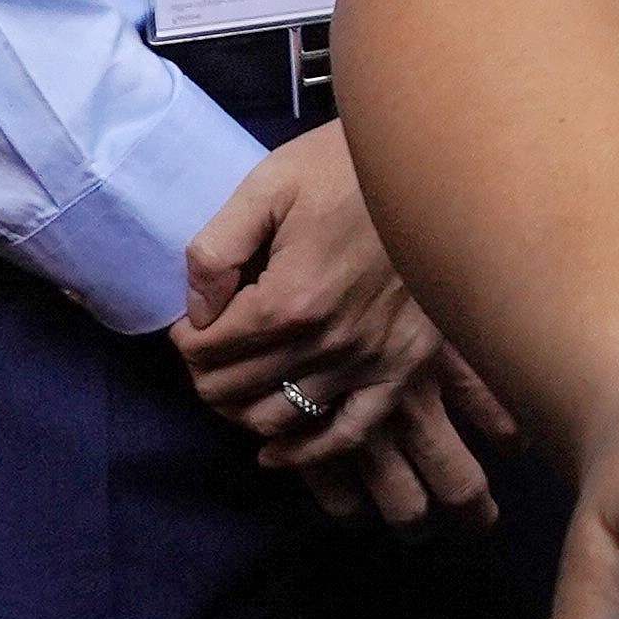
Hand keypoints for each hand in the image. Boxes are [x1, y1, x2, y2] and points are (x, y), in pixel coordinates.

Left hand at [172, 126, 491, 527]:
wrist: (435, 166)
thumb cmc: (346, 169)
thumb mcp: (268, 185)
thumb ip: (217, 250)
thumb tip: (193, 310)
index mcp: (288, 299)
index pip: (204, 349)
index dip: (183, 337)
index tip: (189, 321)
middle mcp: (326, 344)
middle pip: (232, 389)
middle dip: (204, 371)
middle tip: (207, 348)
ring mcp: (367, 363)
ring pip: (277, 418)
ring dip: (240, 406)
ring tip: (236, 380)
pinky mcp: (402, 369)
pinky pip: (346, 434)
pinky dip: (304, 452)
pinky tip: (274, 451)